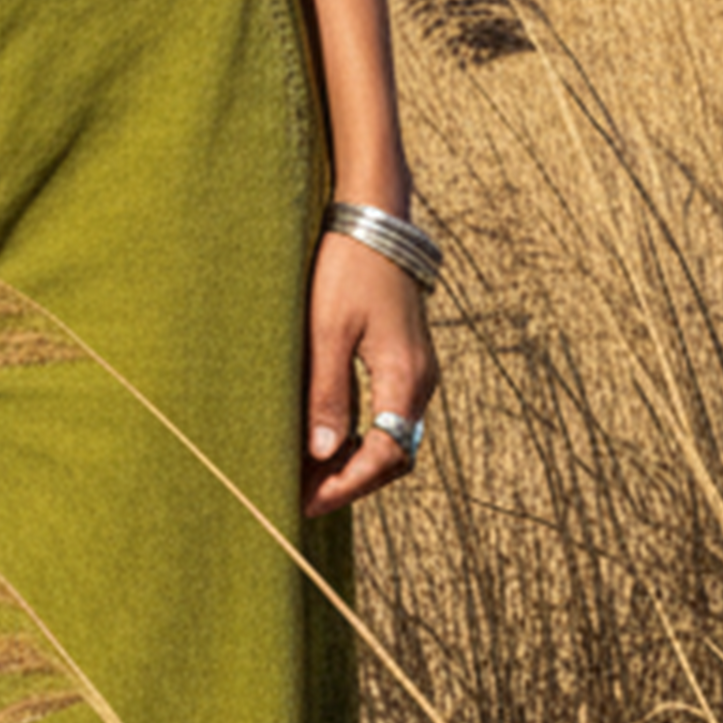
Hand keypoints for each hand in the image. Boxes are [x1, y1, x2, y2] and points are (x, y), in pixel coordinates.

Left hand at [303, 232, 436, 519]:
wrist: (375, 220)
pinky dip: (361, 437)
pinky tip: (327, 440)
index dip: (345, 485)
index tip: (307, 502)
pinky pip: (390, 415)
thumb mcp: (327, 331)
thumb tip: (321, 453)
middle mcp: (420, 380)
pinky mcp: (406, 361)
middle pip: (394, 455)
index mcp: (404, 377)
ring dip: (356, 462)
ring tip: (308, 475)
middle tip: (302, 497)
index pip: (384, 454)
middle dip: (351, 482)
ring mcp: (417, 371)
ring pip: (393, 438)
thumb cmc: (347, 269)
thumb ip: (327, 393)